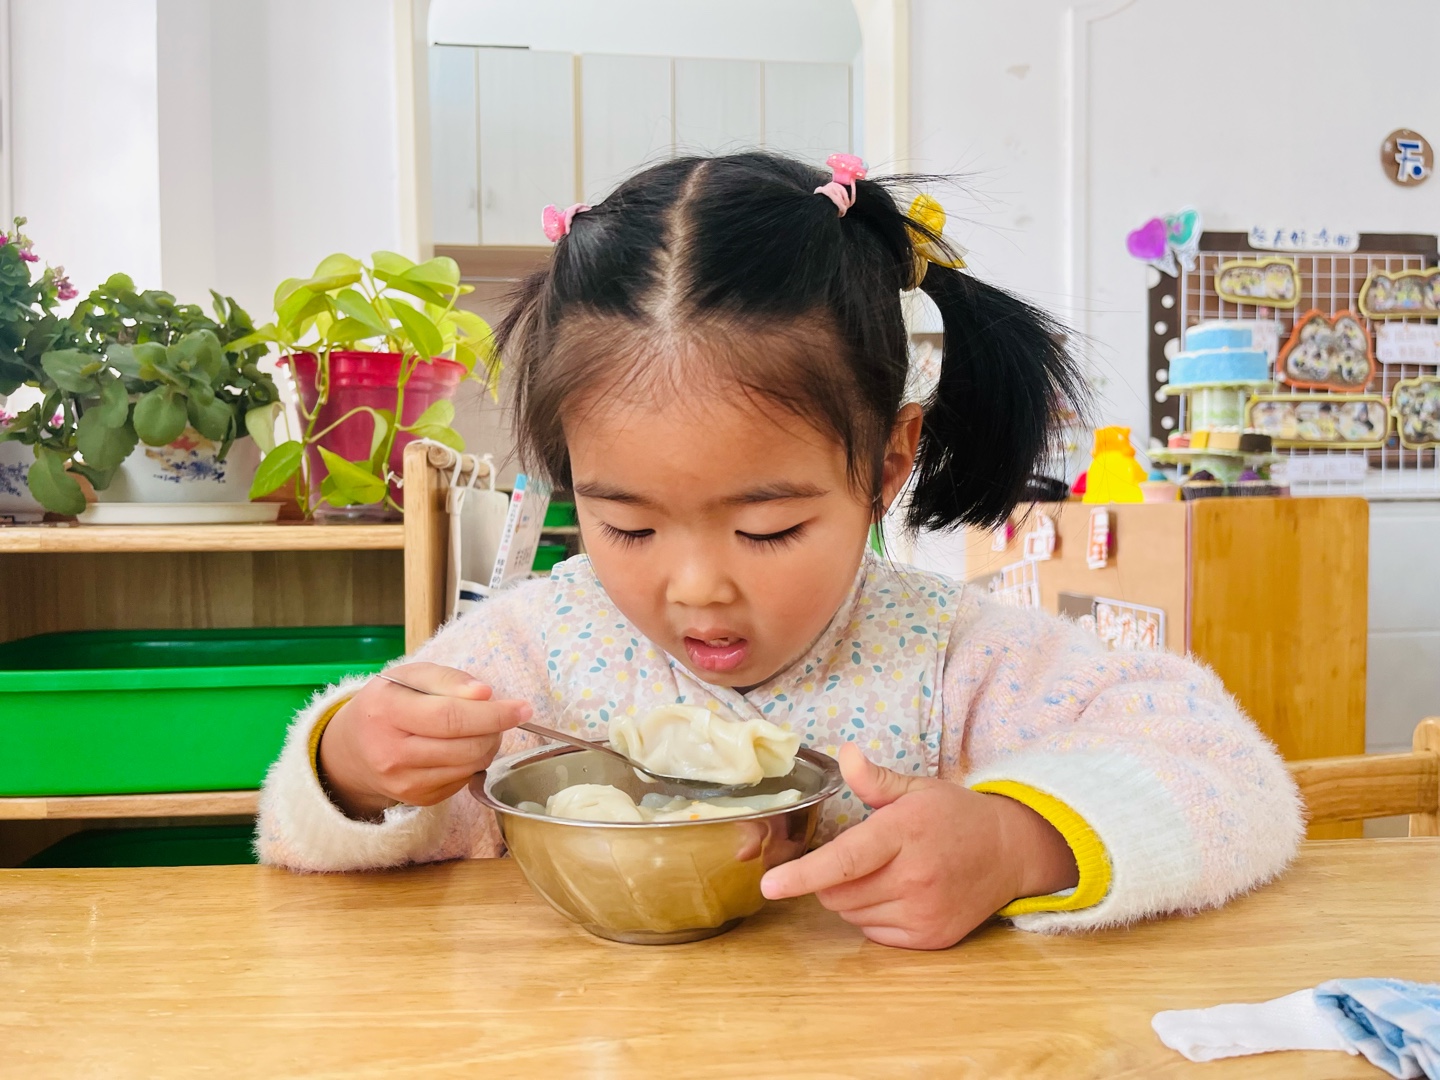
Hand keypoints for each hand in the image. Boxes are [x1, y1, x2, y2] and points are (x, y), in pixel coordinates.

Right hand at [316, 663, 531, 820]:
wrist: (353, 748)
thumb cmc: (389, 703)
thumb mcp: (410, 676)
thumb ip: (448, 679)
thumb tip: (484, 693)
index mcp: (386, 712)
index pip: (450, 717)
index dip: (493, 713)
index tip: (522, 708)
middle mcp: (391, 753)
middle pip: (465, 746)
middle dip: (495, 729)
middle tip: (502, 715)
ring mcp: (403, 783)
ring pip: (469, 766)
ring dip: (488, 745)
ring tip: (481, 729)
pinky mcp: (416, 800)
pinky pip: (462, 781)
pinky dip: (472, 762)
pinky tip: (461, 748)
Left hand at [759, 744, 1078, 949]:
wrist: (1010, 851)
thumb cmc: (955, 816)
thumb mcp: (917, 788)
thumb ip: (875, 779)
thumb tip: (845, 754)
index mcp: (904, 832)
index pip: (846, 860)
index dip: (804, 875)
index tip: (770, 885)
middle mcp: (914, 877)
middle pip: (837, 893)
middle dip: (828, 879)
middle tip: (856, 857)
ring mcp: (924, 911)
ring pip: (851, 914)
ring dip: (850, 898)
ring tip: (883, 873)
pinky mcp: (930, 938)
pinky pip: (874, 933)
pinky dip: (873, 916)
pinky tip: (898, 894)